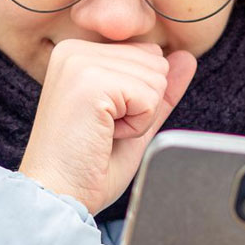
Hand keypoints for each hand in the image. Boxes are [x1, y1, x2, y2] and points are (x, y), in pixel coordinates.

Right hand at [18, 39, 196, 214]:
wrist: (58, 195)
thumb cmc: (88, 164)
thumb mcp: (132, 119)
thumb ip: (158, 86)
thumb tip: (186, 57)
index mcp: (79, 52)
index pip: (147, 53)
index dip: (139, 96)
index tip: (103, 120)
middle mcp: (76, 49)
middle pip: (155, 63)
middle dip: (142, 104)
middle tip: (103, 129)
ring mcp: (81, 63)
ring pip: (155, 79)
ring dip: (139, 116)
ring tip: (102, 132)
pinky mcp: (91, 82)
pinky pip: (148, 98)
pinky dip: (136, 125)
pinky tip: (105, 135)